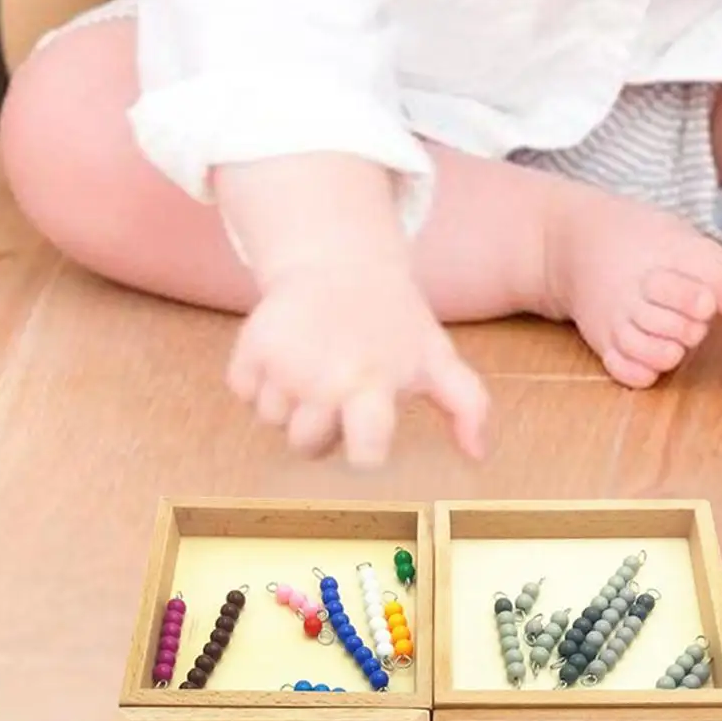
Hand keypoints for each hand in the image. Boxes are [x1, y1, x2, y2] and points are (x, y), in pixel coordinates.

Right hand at [227, 258, 488, 466]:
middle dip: (321, 430)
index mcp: (375, 385)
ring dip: (289, 404)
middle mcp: (326, 379)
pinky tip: (287, 354)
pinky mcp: (250, 348)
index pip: (365, 454)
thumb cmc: (394, 324)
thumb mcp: (438, 359)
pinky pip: (243, 392)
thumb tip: (478, 456)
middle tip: (340, 393)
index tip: (367, 442)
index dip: (364, 456)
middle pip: (306, 446)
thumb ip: (467, 407)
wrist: (341, 265)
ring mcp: (284, 364)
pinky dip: (258, 380)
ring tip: (315, 367)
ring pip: (272, 421)